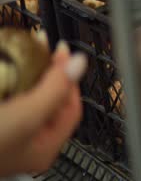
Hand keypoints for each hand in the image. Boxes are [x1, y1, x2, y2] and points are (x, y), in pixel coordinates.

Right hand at [0, 42, 86, 176]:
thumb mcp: (26, 115)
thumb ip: (55, 90)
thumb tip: (80, 63)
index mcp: (43, 147)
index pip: (70, 107)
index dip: (69, 78)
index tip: (61, 51)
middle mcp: (24, 143)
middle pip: (45, 100)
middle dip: (43, 71)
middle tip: (38, 45)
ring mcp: (4, 134)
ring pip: (20, 95)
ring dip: (21, 72)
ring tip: (19, 50)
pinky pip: (5, 94)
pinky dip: (4, 78)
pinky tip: (3, 67)